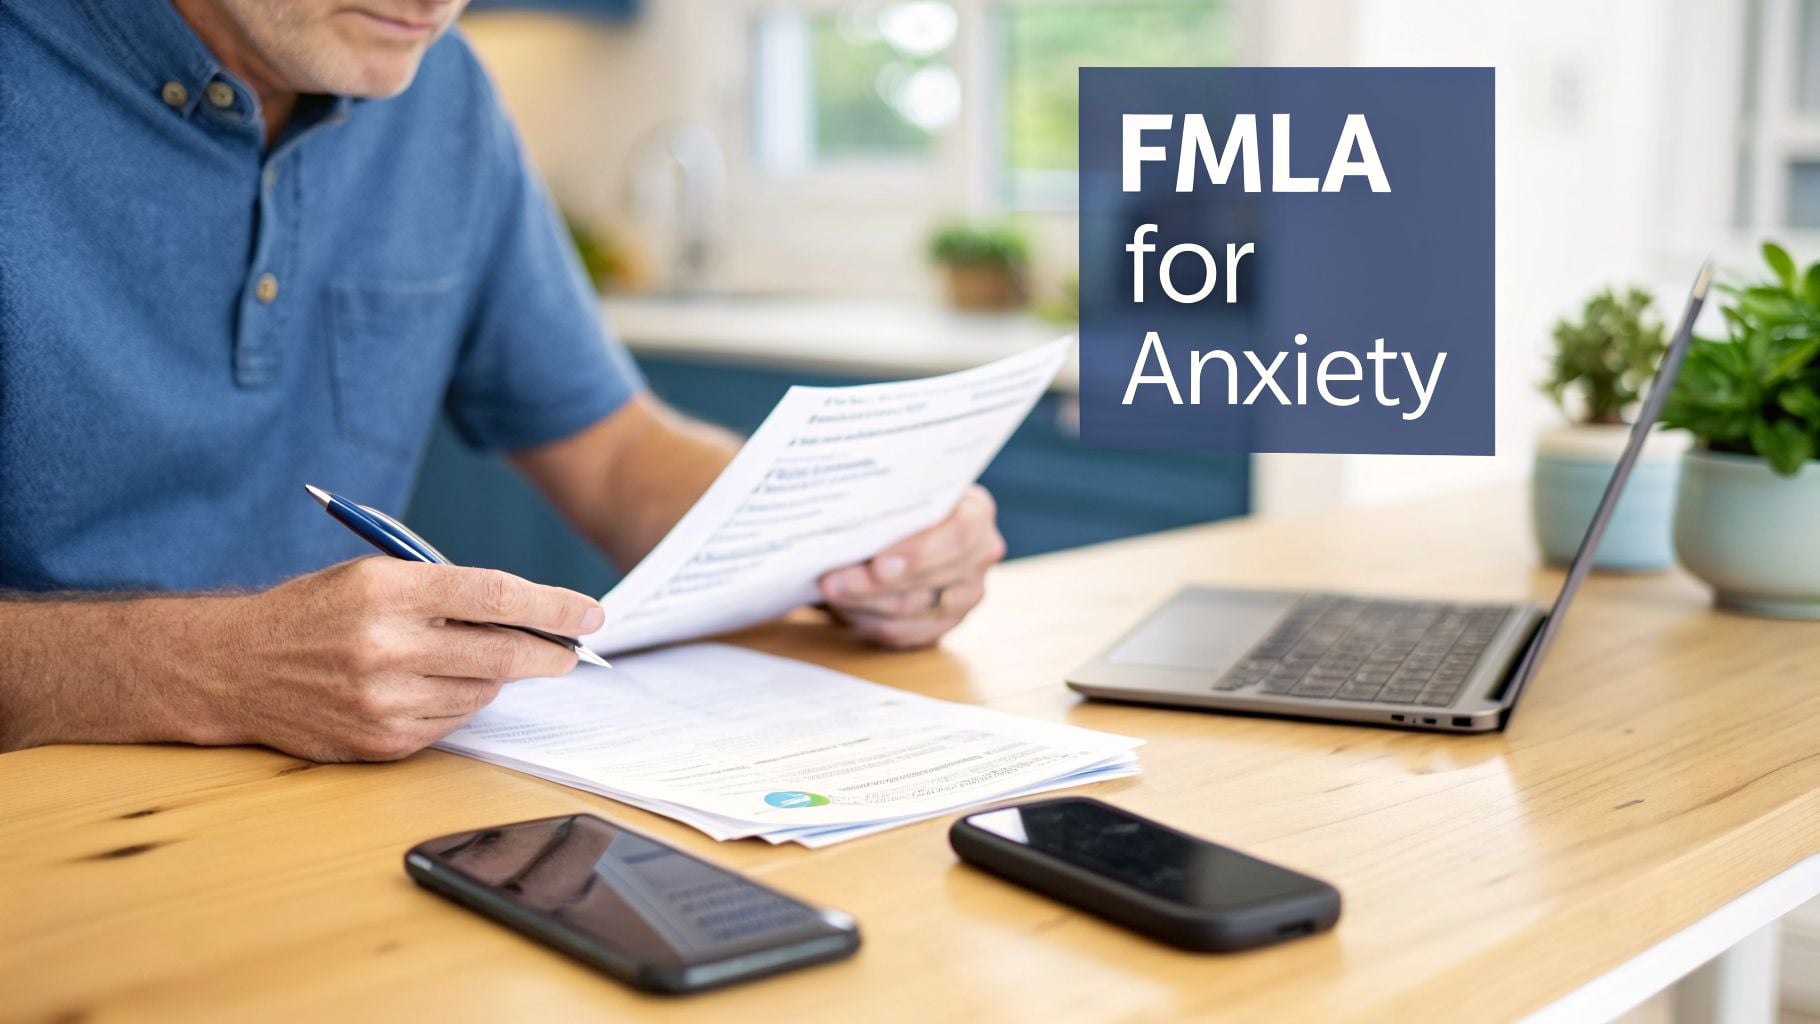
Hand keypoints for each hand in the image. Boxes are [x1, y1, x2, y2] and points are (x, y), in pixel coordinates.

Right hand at [187, 558, 603, 761]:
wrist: (233, 668)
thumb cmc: (314, 613)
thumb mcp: (372, 577)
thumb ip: (444, 593)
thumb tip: (527, 614)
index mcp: (386, 588)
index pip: (495, 595)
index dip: (553, 607)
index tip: (591, 614)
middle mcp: (385, 645)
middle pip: (501, 651)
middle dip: (551, 653)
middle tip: (574, 652)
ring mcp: (383, 699)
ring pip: (482, 691)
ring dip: (499, 677)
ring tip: (485, 660)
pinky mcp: (382, 740)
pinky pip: (453, 722)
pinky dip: (462, 703)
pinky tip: (440, 687)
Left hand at [818, 485, 1005, 648]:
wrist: (912, 523)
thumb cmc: (902, 500)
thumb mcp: (902, 488)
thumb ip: (889, 499)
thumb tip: (846, 516)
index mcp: (976, 512)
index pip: (958, 534)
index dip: (919, 552)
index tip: (879, 564)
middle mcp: (980, 554)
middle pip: (927, 579)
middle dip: (873, 584)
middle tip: (832, 581)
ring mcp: (966, 593)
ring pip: (910, 609)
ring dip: (863, 603)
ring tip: (830, 590)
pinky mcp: (945, 623)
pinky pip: (904, 632)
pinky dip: (868, 622)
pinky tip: (844, 607)